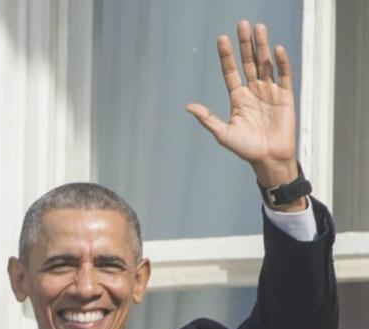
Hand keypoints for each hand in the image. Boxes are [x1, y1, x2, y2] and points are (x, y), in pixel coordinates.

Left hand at [186, 21, 300, 192]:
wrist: (268, 158)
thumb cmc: (245, 148)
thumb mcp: (223, 133)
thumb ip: (207, 119)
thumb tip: (188, 106)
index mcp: (237, 98)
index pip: (230, 71)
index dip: (226, 55)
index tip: (221, 39)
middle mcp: (253, 91)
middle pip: (248, 62)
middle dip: (245, 43)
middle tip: (242, 23)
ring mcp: (269, 92)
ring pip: (265, 63)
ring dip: (262, 46)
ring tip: (258, 28)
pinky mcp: (285, 96)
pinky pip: (283, 75)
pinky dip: (280, 63)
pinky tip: (276, 50)